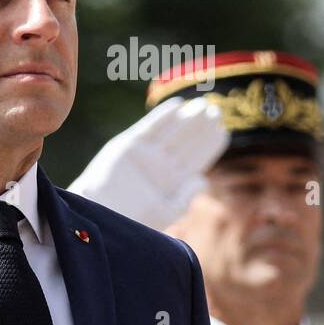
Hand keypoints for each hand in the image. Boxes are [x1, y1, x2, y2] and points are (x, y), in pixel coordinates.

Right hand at [67, 98, 228, 229]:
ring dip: (188, 118)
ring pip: (171, 132)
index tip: (223, 130)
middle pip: (186, 142)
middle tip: (216, 110)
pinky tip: (178, 105)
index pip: (196, 158)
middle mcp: (159, 165)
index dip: (210, 144)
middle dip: (201, 127)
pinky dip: (162, 116)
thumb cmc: (133, 219)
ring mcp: (144, 155)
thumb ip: (185, 196)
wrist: (100, 215)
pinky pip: (149, 128)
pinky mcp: (128, 146)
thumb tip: (203, 180)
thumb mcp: (166, 211)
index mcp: (172, 181)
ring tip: (203, 105)